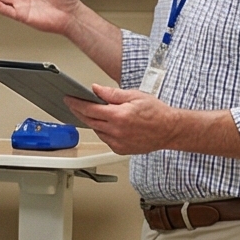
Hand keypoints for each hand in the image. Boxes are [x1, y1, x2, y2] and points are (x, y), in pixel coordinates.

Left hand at [75, 82, 190, 155]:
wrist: (170, 130)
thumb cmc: (156, 112)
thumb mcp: (135, 95)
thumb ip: (112, 94)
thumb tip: (95, 89)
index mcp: (118, 116)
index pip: (89, 109)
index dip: (76, 103)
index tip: (68, 99)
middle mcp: (116, 131)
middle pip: (89, 121)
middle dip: (79, 112)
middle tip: (74, 104)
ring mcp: (118, 142)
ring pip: (96, 131)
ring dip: (93, 122)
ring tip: (95, 113)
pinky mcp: (120, 149)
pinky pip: (105, 139)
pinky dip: (103, 131)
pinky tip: (109, 125)